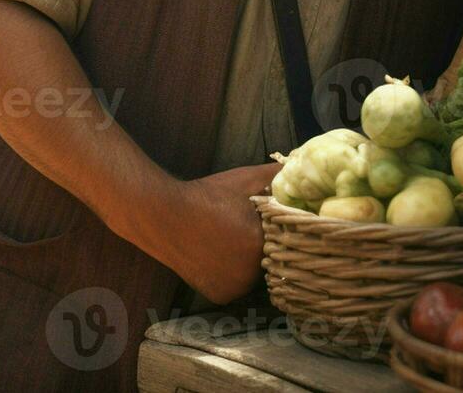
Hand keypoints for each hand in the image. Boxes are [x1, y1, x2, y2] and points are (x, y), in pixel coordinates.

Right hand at [169, 162, 279, 305]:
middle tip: (245, 229)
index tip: (264, 219)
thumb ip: (276, 174)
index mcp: (261, 245)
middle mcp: (250, 274)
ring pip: (255, 274)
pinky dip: (232, 274)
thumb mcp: (245, 179)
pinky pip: (236, 285)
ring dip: (249, 262)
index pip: (285, 239)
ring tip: (232, 240)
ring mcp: (234, 288)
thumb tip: (298, 167)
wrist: (164, 216)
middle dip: (264, 246)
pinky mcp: (219, 295)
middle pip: (271, 259)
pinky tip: (221, 255)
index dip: (277, 228)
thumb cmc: (208, 195)